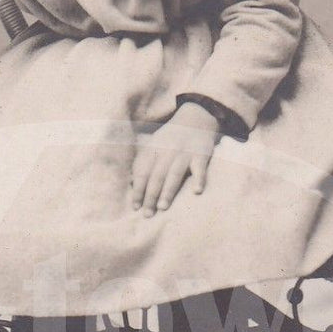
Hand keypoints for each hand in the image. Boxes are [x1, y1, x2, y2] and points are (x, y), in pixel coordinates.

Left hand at [130, 103, 219, 217]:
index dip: (138, 189)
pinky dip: (199, 179)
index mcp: (154, 149)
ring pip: (175, 173)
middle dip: (150, 195)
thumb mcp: (154, 144)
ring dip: (168, 191)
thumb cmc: (171, 137)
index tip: (135, 206)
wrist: (195, 118)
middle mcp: (167, 151)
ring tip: (162, 207)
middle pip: (157, 176)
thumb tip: (131, 183)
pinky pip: (200, 169)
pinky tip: (197, 191)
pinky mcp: (201, 154)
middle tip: (147, 214)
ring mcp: (185, 153)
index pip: (143, 172)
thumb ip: (143, 162)